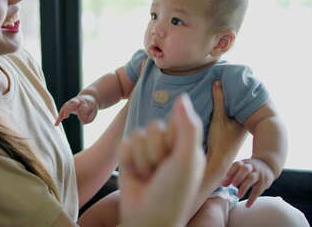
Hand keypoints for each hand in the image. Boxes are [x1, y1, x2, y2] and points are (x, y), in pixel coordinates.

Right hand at [54, 94, 98, 125]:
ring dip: (62, 112)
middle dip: (68, 109)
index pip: (82, 108)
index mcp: (85, 102)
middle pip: (72, 103)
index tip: (82, 122)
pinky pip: (62, 111)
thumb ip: (88, 119)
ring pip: (66, 105)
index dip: (82, 116)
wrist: (89, 97)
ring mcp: (72, 102)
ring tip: (60, 119)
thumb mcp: (93, 113)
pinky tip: (56, 124)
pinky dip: (59, 117)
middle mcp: (78, 101)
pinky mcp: (68, 105)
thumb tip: (81, 122)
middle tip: (66, 116)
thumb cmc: (91, 108)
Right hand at [118, 94, 204, 226]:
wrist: (147, 218)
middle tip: (160, 171)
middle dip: (154, 151)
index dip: (171, 138)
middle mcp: (168, 147)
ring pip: (137, 135)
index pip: (176, 121)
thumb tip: (182, 96)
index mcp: (187, 145)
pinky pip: (124, 144)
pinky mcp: (130, 158)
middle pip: (154, 127)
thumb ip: (188, 127)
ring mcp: (148, 152)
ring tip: (148, 177)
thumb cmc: (172, 193)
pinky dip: (127, 161)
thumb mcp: (187, 159)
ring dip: (141, 159)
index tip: (176, 157)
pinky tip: (135, 176)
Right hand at [206, 81, 246, 164]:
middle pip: (239, 105)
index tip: (234, 77)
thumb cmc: (220, 142)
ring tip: (219, 89)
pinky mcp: (229, 133)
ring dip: (227, 103)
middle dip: (232, 95)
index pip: (244, 99)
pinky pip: (228, 116)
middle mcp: (244, 123)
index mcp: (246, 119)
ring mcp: (237, 129)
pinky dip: (223, 110)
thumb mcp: (218, 118)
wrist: (216, 164)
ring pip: (233, 111)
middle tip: (226, 80)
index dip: (240, 89)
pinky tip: (215, 105)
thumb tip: (218, 83)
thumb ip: (218, 101)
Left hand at [222, 158, 275, 207]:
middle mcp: (252, 166)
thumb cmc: (250, 169)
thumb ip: (232, 176)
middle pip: (245, 169)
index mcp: (244, 163)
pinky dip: (252, 198)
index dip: (230, 172)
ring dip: (244, 187)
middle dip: (238, 177)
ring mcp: (259, 174)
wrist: (268, 164)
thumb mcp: (242, 169)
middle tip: (232, 185)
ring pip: (251, 179)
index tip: (224, 181)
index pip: (237, 165)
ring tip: (238, 196)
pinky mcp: (264, 182)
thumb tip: (221, 184)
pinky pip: (258, 190)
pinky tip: (247, 205)